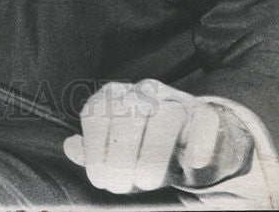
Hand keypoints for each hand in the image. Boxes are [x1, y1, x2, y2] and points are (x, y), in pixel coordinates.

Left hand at [63, 80, 254, 194]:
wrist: (192, 144)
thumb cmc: (143, 148)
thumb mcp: (114, 150)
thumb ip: (92, 150)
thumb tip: (70, 146)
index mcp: (114, 96)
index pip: (97, 113)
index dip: (95, 149)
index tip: (100, 178)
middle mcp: (143, 91)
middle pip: (129, 116)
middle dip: (121, 156)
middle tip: (120, 186)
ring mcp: (177, 100)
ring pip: (166, 116)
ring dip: (154, 153)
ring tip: (145, 180)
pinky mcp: (207, 115)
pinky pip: (205, 123)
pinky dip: (200, 143)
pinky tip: (192, 162)